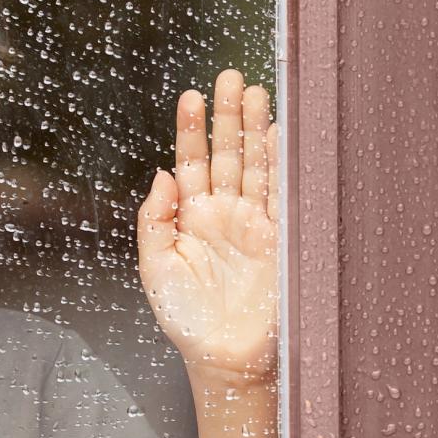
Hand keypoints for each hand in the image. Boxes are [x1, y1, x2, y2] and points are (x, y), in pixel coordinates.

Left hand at [136, 69, 279, 381]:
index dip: (192, 131)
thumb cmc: (187, 321)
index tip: (191, 96)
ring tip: (256, 92)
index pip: (192, 163)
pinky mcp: (281, 240)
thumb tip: (162, 174)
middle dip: (228, 117)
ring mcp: (255, 225)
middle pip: (228, 155)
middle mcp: (225, 215)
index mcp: (191, 219)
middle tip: (230, 77)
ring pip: (256, 167)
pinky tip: (282, 136)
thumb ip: (154, 220)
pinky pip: (282, 195)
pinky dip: (283, 165)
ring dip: (257, 130)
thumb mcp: (155, 268)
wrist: (226, 360)